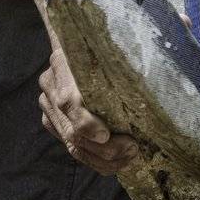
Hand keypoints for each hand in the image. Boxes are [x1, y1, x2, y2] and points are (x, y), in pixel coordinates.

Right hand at [38, 46, 138, 175]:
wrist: (72, 37)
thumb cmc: (100, 42)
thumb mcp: (109, 46)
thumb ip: (122, 58)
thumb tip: (151, 68)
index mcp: (62, 62)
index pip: (69, 101)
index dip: (86, 123)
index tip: (107, 135)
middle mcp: (51, 85)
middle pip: (73, 130)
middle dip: (105, 148)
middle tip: (133, 149)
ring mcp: (48, 104)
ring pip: (72, 144)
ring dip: (102, 159)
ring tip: (129, 159)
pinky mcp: (51, 119)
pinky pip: (71, 146)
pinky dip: (94, 159)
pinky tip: (115, 162)